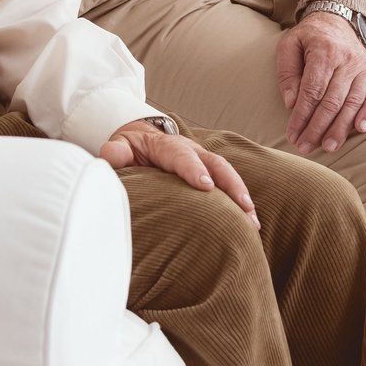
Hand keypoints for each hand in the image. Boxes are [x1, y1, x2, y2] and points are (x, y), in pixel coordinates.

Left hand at [100, 121, 259, 229]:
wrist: (141, 140)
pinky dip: (240, 203)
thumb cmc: (129, 149)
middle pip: (216, 163)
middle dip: (230, 184)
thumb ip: (115, 152)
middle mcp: (191, 151)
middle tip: (243, 207)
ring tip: (253, 222)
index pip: (181, 155)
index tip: (205, 186)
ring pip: (227, 175)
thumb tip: (113, 154)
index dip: (193, 169)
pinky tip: (251, 225)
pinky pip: (228, 186)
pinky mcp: (209, 173)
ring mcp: (203, 162)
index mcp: (166, 145)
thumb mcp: (119, 147)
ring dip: (241, 196)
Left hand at [276, 11, 365, 155]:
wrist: (336, 20)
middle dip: (317, 127)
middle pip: (332, 100)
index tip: (292, 134)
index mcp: (324, 51)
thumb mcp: (289, 46)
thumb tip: (292, 103)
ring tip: (329, 147)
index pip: (312, 90)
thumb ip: (286, 73)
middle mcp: (347, 59)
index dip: (301, 115)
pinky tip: (361, 129)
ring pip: (352, 102)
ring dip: (340, 128)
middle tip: (305, 147)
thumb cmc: (308, 38)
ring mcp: (364, 66)